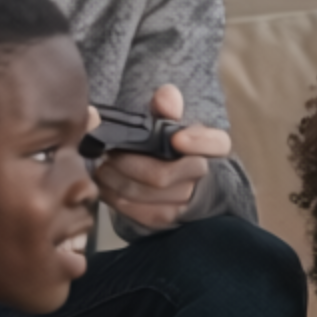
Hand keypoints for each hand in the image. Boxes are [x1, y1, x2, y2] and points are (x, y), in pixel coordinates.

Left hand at [91, 83, 232, 230]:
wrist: (173, 181)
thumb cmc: (168, 145)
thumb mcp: (170, 121)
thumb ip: (167, 106)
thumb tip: (166, 97)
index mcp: (214, 146)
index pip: (216, 143)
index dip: (198, 141)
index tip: (177, 138)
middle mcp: (205, 177)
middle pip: (163, 174)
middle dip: (128, 163)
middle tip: (107, 152)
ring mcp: (187, 202)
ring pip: (145, 193)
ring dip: (115, 179)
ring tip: (101, 166)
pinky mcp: (167, 219)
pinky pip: (137, 211)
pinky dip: (115, 196)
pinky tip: (106, 183)